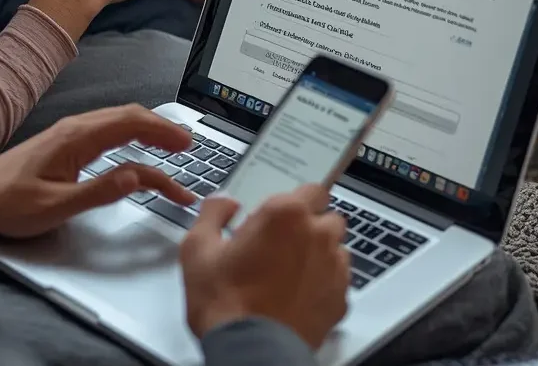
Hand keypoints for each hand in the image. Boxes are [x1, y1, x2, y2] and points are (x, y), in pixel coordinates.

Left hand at [0, 105, 195, 238]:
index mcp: (75, 138)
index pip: (129, 124)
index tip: (186, 145)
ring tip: (174, 148)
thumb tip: (136, 177)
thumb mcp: (56, 206)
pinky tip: (142, 149)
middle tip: (188, 146)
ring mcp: (71, 133)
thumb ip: (99, 192)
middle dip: (162, 128)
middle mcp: (75, 128)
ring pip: (120, 121)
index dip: (162, 131)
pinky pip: (108, 131)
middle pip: (129, 116)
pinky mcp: (68, 143)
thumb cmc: (9, 204)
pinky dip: (133, 136)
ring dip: (150, 131)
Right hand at [180, 184, 350, 347]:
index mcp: (285, 214)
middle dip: (307, 225)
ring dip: (317, 253)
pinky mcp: (340, 298)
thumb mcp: (197, 248)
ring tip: (287, 271)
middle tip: (279, 242)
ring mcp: (333, 267)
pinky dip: (322, 282)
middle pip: (326, 216)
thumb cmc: (226, 303)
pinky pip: (338, 279)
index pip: (311, 188)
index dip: (295, 200)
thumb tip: (223, 203)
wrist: (251, 350)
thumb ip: (212, 213)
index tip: (280, 213)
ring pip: (335, 248)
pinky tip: (296, 293)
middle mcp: (317, 235)